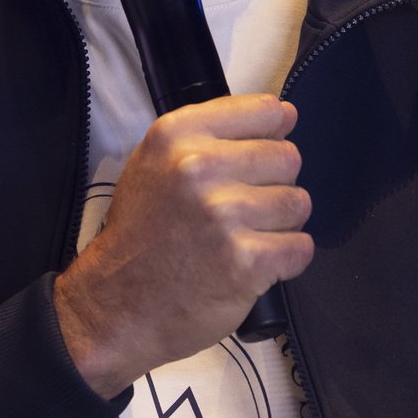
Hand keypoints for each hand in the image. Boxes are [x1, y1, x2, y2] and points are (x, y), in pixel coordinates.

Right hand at [52, 96, 309, 395]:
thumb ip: (209, 137)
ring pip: (298, 203)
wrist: (116, 306)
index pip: (267, 111)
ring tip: (244, 238)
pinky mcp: (247, 261)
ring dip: (280, 225)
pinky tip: (252, 264)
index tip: (259, 157)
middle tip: (242, 210)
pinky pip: (301, 247)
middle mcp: (199, 167)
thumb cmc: (142, 235)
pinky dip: (284, 260)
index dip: (272, 135)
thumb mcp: (154, 164)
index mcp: (176, 135)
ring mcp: (224, 215)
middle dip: (274, 185)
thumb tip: (283, 115)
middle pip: (288, 157)